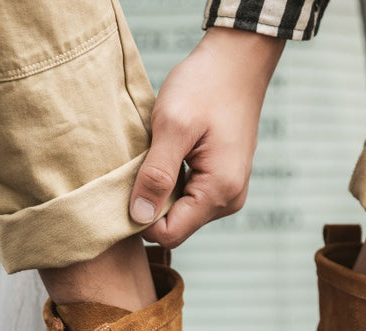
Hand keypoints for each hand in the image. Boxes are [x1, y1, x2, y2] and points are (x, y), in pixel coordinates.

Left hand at [130, 28, 284, 247]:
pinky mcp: (224, 182)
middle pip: (176, 226)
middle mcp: (229, 201)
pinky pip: (191, 197)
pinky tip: (170, 154)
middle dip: (152, 203)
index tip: (128, 185)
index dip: (142, 217)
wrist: (237, 61)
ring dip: (162, 190)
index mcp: (219, 191)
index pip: (170, 234)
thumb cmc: (206, 86)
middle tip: (141, 164)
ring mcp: (229, 193)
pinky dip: (174, 182)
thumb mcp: (172, 126)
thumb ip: (155, 175)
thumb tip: (138, 217)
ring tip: (158, 154)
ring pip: (182, 212)